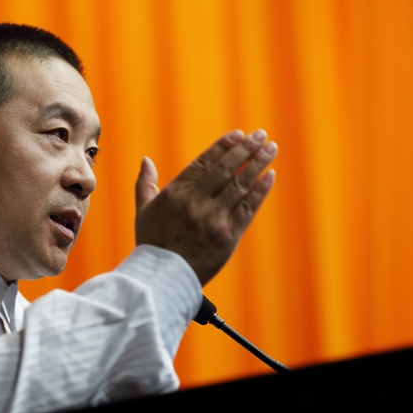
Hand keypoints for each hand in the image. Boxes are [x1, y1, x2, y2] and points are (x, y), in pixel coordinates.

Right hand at [134, 129, 276, 284]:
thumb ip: (145, 184)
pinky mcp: (228, 236)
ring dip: (257, 164)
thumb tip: (146, 160)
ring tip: (270, 148)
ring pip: (240, 185)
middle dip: (246, 149)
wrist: (162, 278)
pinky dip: (260, 191)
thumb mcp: (143, 211)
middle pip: (226, 169)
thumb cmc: (151, 244)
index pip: (204, 162)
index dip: (224, 146)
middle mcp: (195, 202)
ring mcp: (213, 218)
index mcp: (175, 193)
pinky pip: (247, 208)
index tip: (239, 135)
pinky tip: (270, 176)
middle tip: (260, 135)